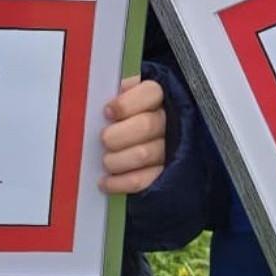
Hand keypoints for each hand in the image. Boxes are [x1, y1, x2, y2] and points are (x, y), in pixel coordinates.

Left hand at [99, 75, 166, 193]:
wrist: (148, 144)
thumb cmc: (130, 117)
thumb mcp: (129, 97)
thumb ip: (121, 94)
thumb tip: (109, 101)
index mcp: (161, 97)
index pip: (150, 93)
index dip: (126, 104)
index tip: (107, 112)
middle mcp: (171, 122)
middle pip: (146, 125)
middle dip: (117, 135)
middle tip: (104, 139)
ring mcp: (172, 150)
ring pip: (142, 154)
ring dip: (116, 160)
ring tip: (106, 161)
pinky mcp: (166, 176)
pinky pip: (143, 180)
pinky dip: (120, 182)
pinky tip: (106, 182)